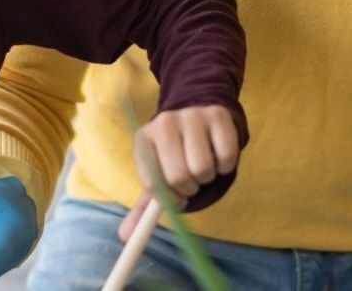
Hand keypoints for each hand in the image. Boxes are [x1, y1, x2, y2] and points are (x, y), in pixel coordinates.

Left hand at [119, 105, 239, 241]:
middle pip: (178, 177)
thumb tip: (126, 236)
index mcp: (143, 139)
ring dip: (207, 177)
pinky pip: (226, 155)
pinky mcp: (217, 115)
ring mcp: (191, 116)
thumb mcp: (157, 176)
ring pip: (203, 167)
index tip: (177, 196)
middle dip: (189, 189)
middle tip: (192, 181)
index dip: (169, 199)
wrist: (198, 116)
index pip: (153, 184)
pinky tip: (218, 156)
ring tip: (203, 166)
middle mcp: (164, 122)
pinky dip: (225, 166)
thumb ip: (143, 207)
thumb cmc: (175, 155)